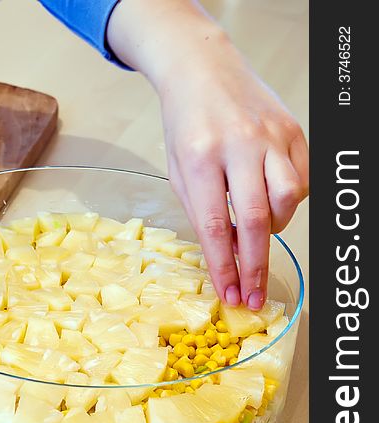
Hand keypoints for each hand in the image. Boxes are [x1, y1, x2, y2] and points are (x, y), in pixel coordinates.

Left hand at [108, 0, 308, 308]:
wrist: (203, 69)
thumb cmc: (185, 124)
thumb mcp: (178, 169)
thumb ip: (201, 210)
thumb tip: (225, 253)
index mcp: (201, 156)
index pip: (215, 225)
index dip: (223, 266)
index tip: (228, 294)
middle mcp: (240, 144)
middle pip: (256, 219)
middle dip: (254, 266)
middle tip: (253, 296)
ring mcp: (271, 135)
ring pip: (289, 198)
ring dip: (274, 228)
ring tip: (256, 230)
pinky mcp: (292, 129)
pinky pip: (301, 178)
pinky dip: (288, 200)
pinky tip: (270, 200)